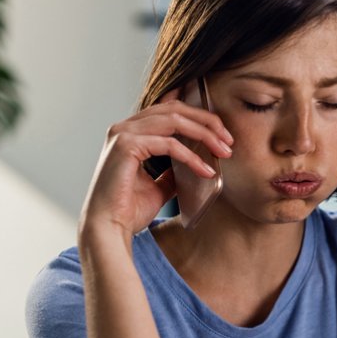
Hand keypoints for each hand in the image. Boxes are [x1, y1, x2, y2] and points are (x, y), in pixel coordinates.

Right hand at [79, 84, 233, 239]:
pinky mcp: (126, 146)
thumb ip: (173, 170)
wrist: (107, 229)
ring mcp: (123, 133)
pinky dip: (192, 157)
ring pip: (175, 120)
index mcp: (130, 132)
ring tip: (224, 151)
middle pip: (175, 109)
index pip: (168, 109)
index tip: (222, 132)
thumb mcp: (158, 185)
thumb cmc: (128, 210)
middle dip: (207, 121)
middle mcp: (124, 127)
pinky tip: (207, 170)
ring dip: (204, 134)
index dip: (197, 115)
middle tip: (229, 140)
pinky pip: (169, 144)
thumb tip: (197, 163)